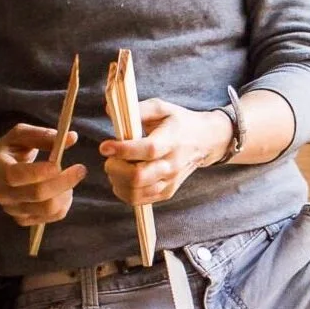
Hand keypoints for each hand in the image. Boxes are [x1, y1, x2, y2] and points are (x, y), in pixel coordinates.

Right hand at [0, 123, 86, 226]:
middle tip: (80, 169)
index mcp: (0, 170)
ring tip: (69, 179)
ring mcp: (14, 210)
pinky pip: (50, 218)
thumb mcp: (18, 136)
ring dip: (66, 193)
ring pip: (48, 209)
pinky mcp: (23, 220)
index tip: (61, 161)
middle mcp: (5, 195)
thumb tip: (71, 138)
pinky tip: (63, 191)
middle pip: (39, 195)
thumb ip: (42, 135)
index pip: (19, 175)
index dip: (43, 170)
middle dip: (64, 182)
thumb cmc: (6, 151)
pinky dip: (63, 205)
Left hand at [99, 99, 229, 205]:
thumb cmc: (178, 123)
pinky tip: (122, 178)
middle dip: (115, 168)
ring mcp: (169, 182)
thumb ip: (137, 109)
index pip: (148, 150)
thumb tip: (109, 110)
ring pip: (135, 192)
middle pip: (138, 177)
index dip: (123, 150)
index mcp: (172, 141)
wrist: (204, 141)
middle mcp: (172, 165)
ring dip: (116, 180)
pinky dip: (123, 191)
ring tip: (116, 167)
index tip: (105, 146)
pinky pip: (138, 200)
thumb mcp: (162, 108)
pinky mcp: (165, 193)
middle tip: (110, 158)